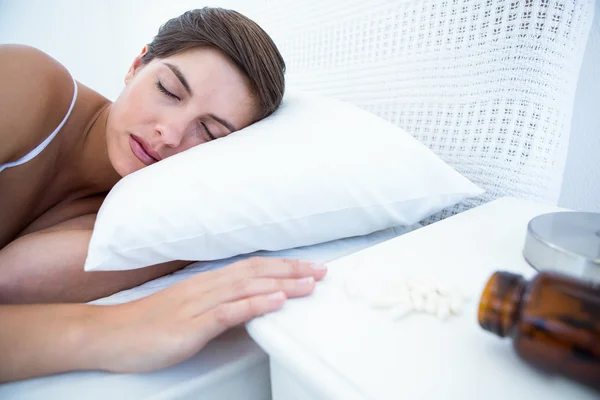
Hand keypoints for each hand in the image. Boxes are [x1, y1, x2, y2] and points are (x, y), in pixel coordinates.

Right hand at [93, 257, 326, 372]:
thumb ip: (217, 304)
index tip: (308, 267)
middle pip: (255, 273)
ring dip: (281, 285)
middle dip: (291, 271)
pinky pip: (225, 313)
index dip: (282, 267)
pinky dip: (253, 305)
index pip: (252, 268)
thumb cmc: (148, 324)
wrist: (109, 335)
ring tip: (309, 284)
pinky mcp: (189, 327)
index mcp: (207, 283)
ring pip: (246, 289)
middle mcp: (206, 289)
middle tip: (321, 270)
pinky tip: (274, 302)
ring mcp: (197, 306)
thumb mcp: (189, 309)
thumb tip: (248, 303)